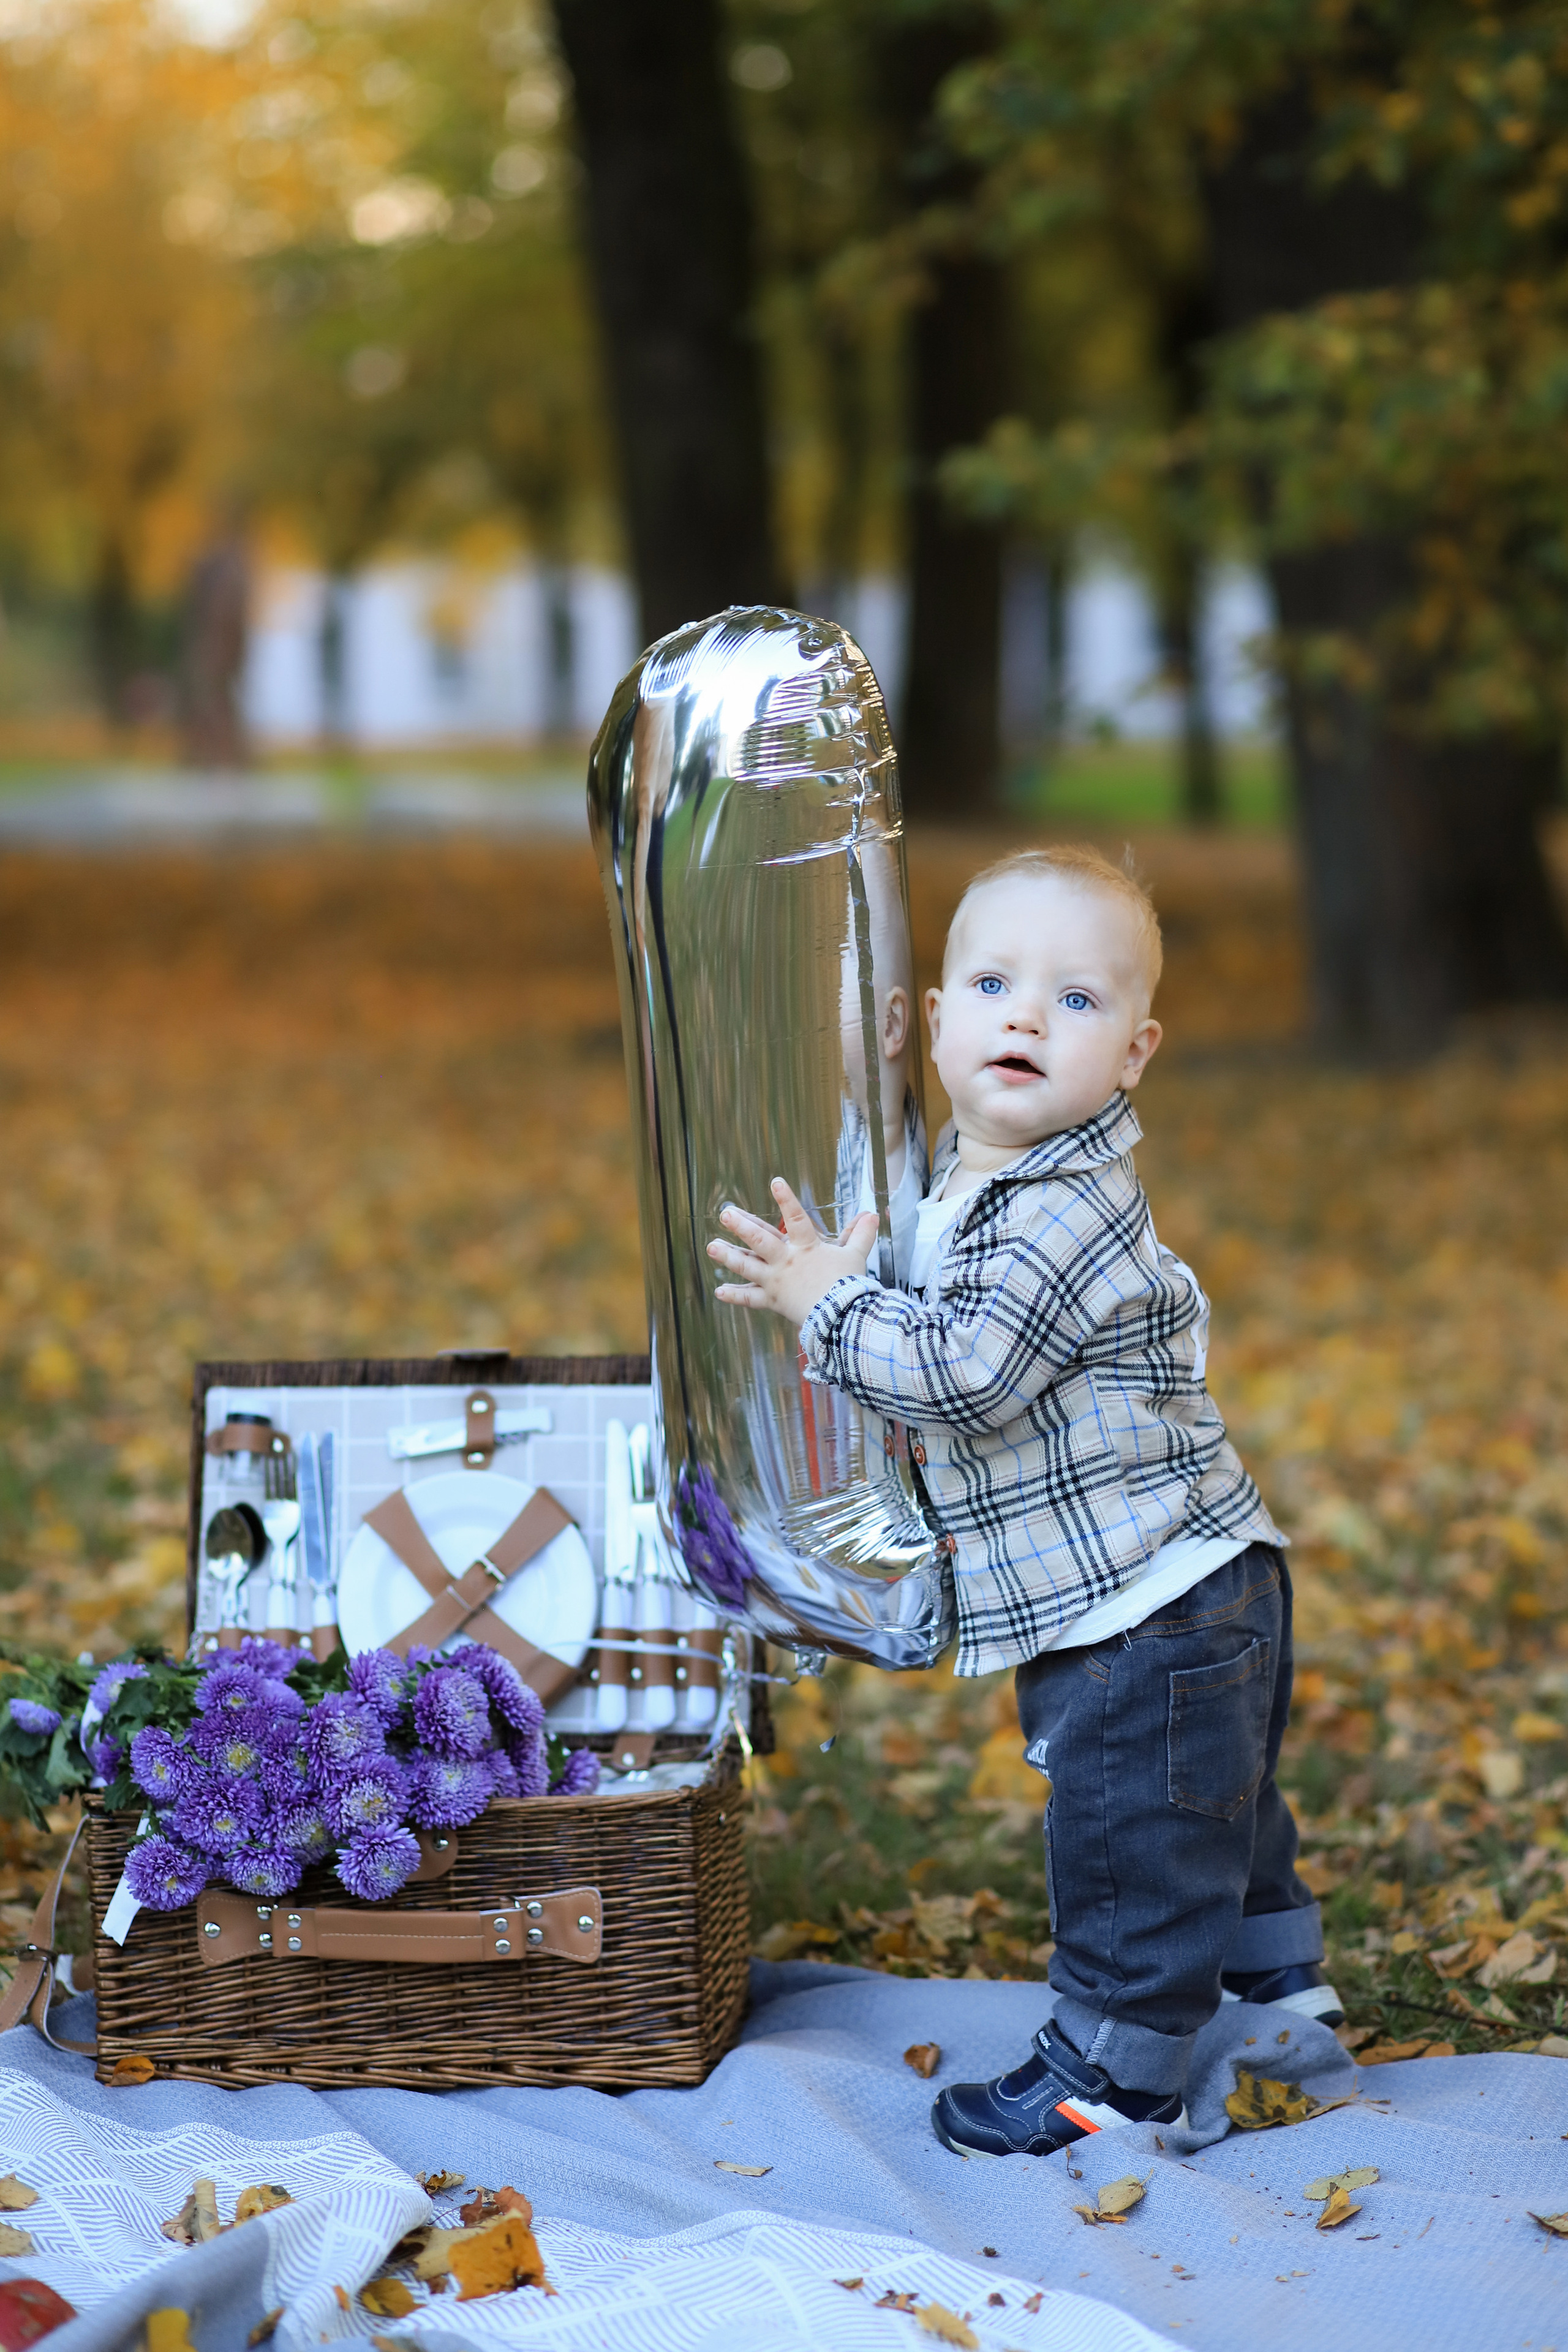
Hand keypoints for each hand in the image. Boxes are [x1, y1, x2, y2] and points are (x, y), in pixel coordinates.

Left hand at [707, 1179, 878, 1324]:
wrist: (843, 1319)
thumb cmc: (850, 1286)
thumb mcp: (856, 1256)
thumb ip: (861, 1234)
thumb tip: (872, 1213)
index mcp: (807, 1248)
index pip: (797, 1218)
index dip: (787, 1199)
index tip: (775, 1181)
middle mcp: (787, 1263)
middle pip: (761, 1241)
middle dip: (742, 1226)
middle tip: (725, 1213)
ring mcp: (776, 1282)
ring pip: (747, 1267)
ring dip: (728, 1256)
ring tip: (712, 1246)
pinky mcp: (773, 1301)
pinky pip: (750, 1299)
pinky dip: (735, 1296)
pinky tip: (719, 1290)